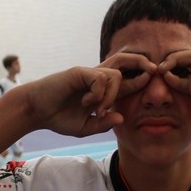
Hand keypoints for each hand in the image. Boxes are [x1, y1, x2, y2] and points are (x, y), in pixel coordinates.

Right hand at [23, 53, 153, 136]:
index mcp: (101, 90)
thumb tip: (121, 117)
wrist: (37, 111)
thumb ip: (103, 124)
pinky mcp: (80, 72)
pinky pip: (100, 79)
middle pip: (124, 63)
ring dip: (111, 96)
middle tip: (154, 71)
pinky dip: (98, 94)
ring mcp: (88, 74)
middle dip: (141, 64)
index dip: (140, 81)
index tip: (150, 85)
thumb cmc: (59, 118)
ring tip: (98, 110)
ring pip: (115, 76)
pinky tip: (86, 103)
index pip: (126, 81)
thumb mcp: (85, 127)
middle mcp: (97, 78)